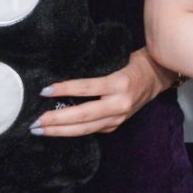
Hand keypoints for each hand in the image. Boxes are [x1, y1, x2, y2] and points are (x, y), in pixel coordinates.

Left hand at [34, 48, 164, 136]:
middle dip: (56, 120)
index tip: (45, 90)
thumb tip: (63, 79)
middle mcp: (120, 104)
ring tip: (39, 130)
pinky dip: (71, 131)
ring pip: (85, 129)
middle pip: (83, 116)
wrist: (158, 76)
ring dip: (59, 131)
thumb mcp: (116, 61)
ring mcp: (119, 117)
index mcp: (120, 84)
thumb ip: (94, 72)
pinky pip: (90, 130)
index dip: (65, 90)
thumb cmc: (133, 63)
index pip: (87, 88)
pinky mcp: (116, 125)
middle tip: (34, 122)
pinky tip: (56, 131)